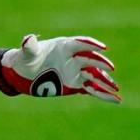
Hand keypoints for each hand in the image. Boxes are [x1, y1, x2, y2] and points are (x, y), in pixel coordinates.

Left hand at [0, 34, 120, 103]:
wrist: (23, 72)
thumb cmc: (26, 58)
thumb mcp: (26, 52)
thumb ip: (29, 46)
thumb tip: (28, 39)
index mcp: (65, 46)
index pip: (81, 43)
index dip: (92, 45)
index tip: (103, 48)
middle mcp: (74, 58)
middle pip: (91, 60)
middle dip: (101, 63)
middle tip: (110, 68)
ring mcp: (76, 71)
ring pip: (95, 76)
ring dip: (106, 81)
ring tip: (116, 88)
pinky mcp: (76, 84)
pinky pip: (93, 89)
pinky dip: (104, 94)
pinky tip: (116, 100)